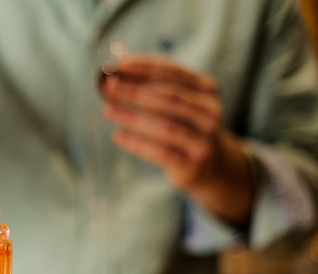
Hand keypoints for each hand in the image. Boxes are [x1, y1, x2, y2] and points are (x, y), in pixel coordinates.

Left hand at [100, 55, 254, 227]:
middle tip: (109, 87)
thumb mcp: (175, 103)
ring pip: (164, 126)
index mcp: (207, 91)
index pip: (175, 73)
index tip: (120, 64)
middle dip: (136, 91)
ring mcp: (203, 141)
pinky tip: (117, 136)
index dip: (147, 67)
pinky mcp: (191, 165)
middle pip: (170, 98)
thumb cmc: (183, 125)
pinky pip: (160, 152)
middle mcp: (210, 114)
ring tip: (107, 110)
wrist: (208, 164)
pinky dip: (136, 144)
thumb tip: (116, 73)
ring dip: (132, 117)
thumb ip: (151, 86)